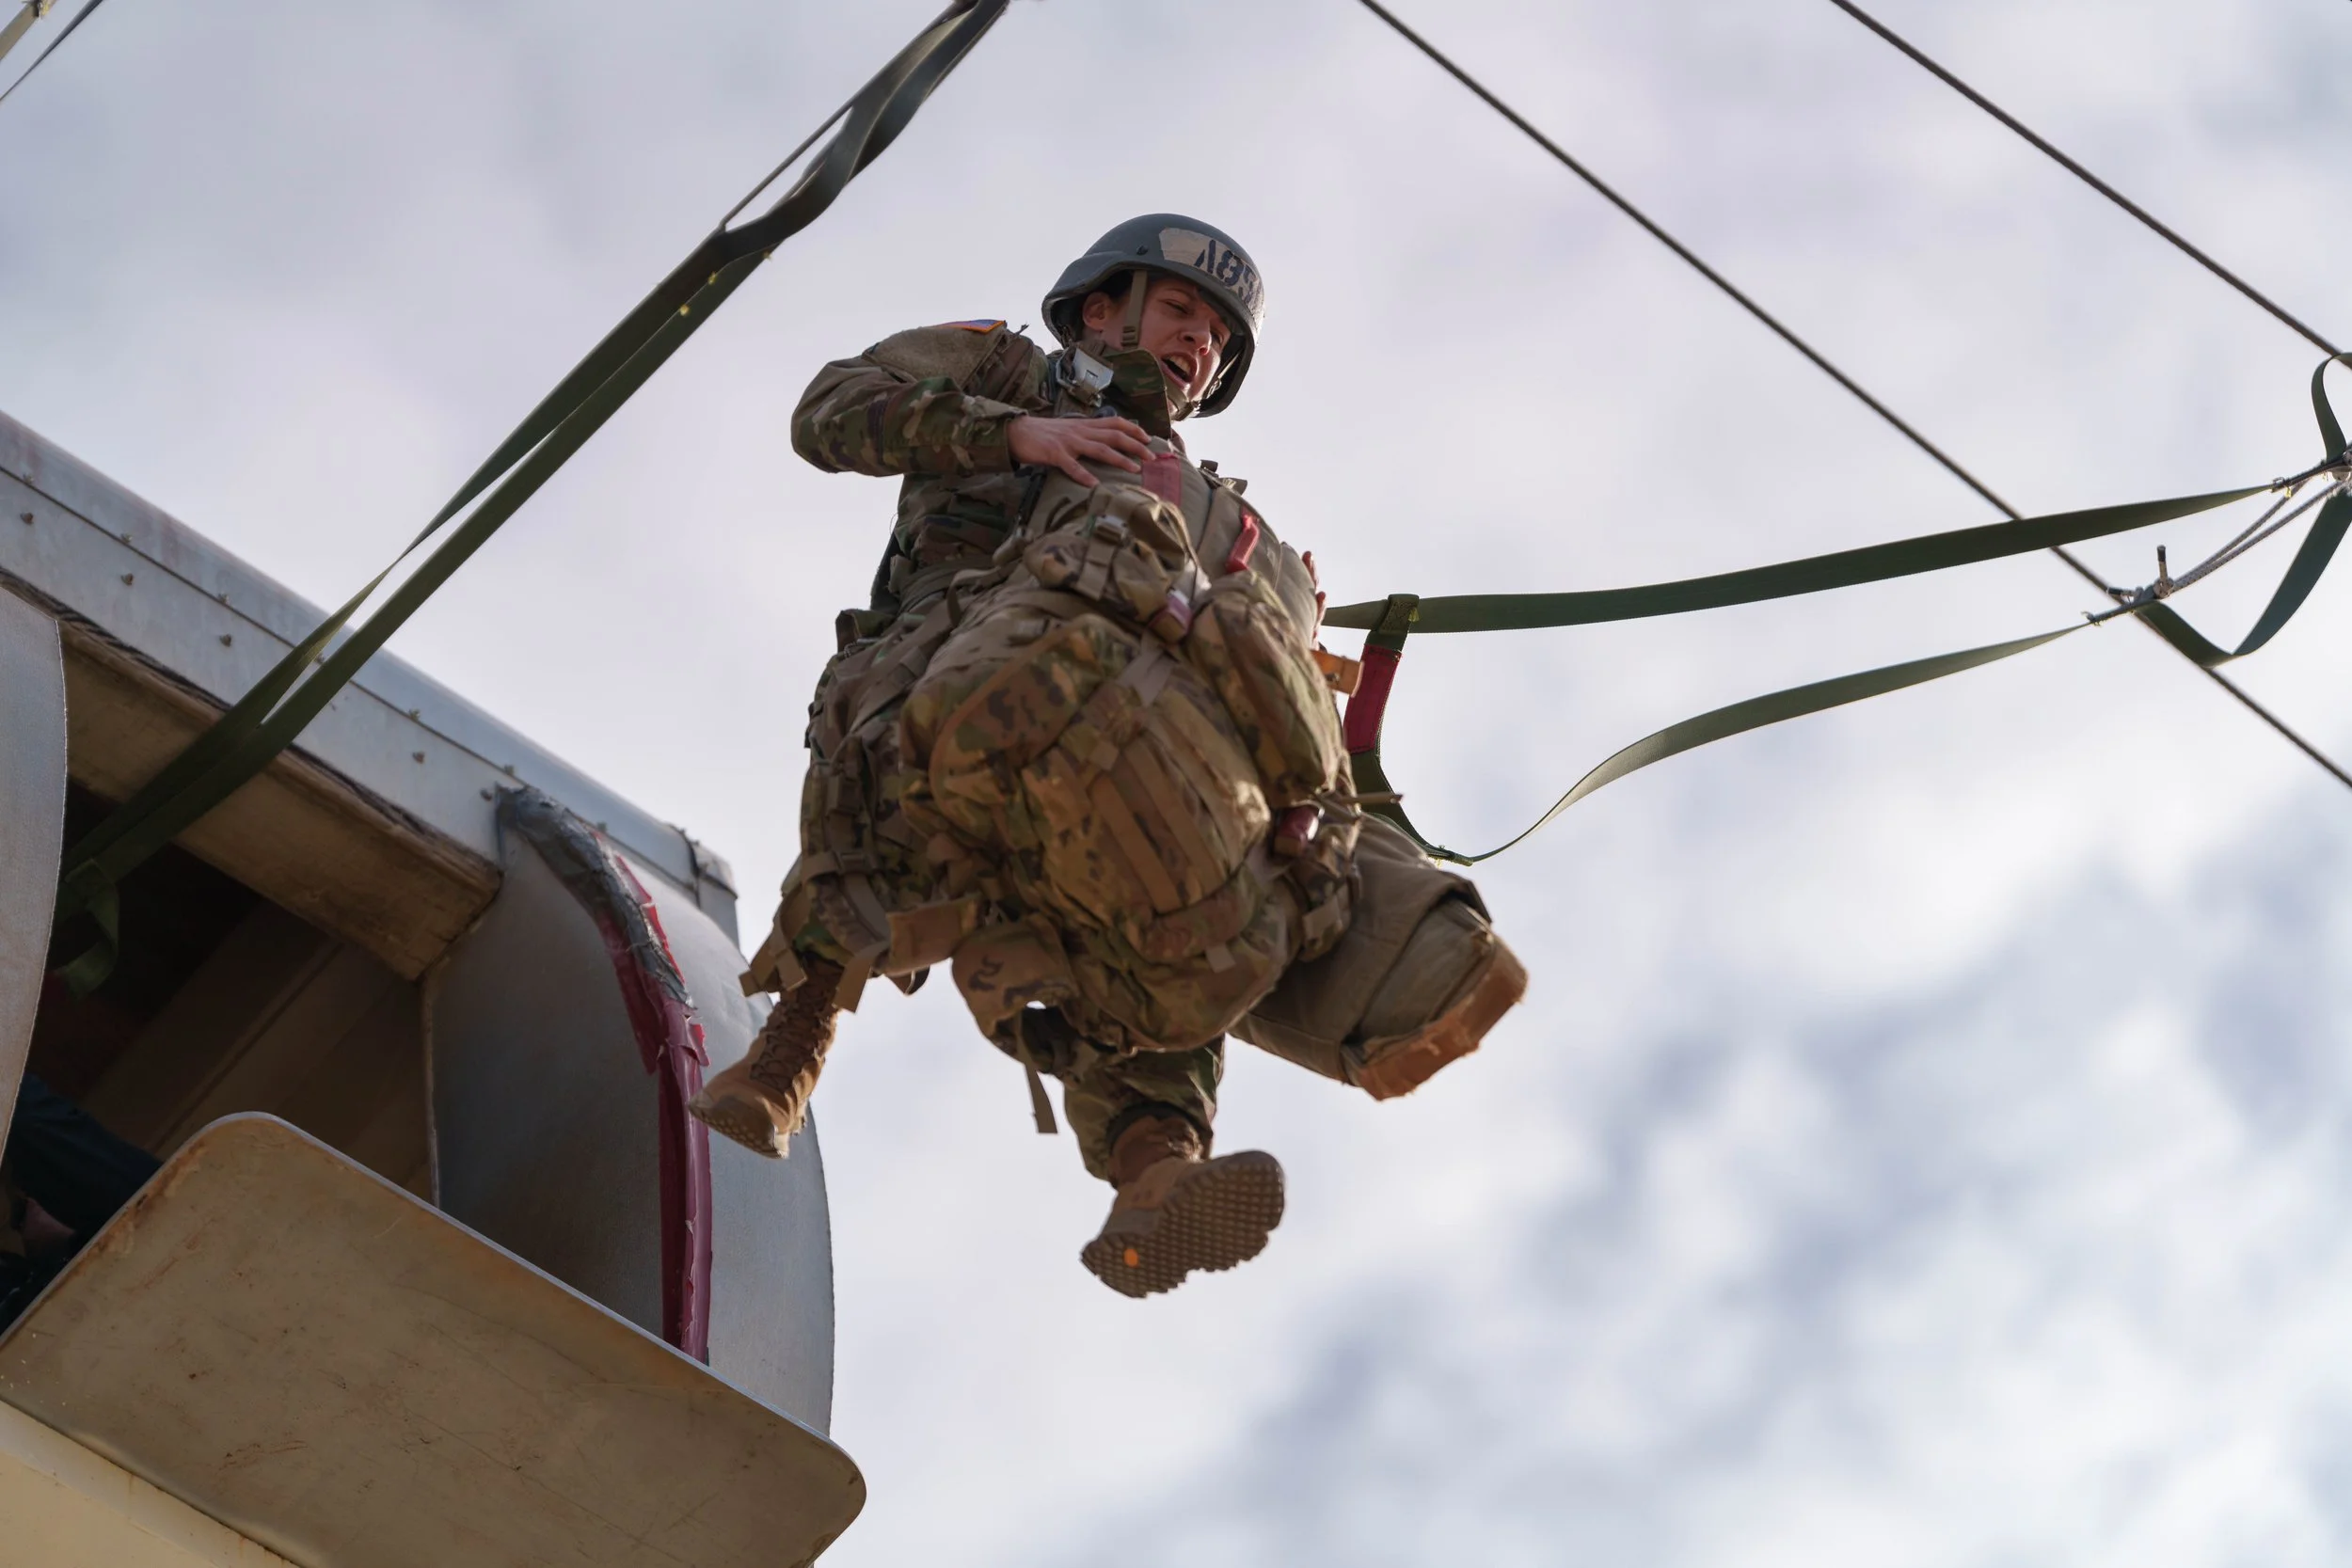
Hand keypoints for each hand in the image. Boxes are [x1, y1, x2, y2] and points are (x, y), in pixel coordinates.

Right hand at [1009, 414, 1151, 485]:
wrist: (1016, 431)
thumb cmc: (1043, 434)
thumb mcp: (1068, 430)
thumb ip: (1086, 435)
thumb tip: (1104, 443)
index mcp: (1084, 425)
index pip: (1115, 423)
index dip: (1134, 430)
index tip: (1149, 439)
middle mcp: (1080, 431)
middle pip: (1114, 436)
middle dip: (1136, 446)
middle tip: (1152, 457)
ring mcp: (1068, 442)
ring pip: (1100, 449)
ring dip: (1119, 459)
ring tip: (1135, 469)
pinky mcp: (1055, 454)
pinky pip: (1072, 466)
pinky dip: (1083, 475)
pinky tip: (1094, 485)